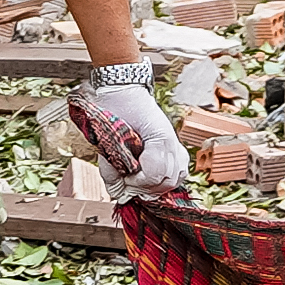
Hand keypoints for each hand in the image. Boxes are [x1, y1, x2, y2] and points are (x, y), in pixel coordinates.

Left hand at [65, 81, 189, 199]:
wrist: (124, 92)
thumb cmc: (115, 109)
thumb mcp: (107, 138)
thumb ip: (112, 168)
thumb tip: (117, 193)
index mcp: (160, 137)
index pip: (154, 173)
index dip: (138, 183)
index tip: (124, 180)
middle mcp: (172, 142)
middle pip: (166, 181)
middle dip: (145, 188)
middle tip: (128, 185)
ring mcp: (177, 146)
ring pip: (174, 180)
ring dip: (154, 186)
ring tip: (138, 182)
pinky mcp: (177, 149)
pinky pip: (178, 173)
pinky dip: (163, 180)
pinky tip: (150, 177)